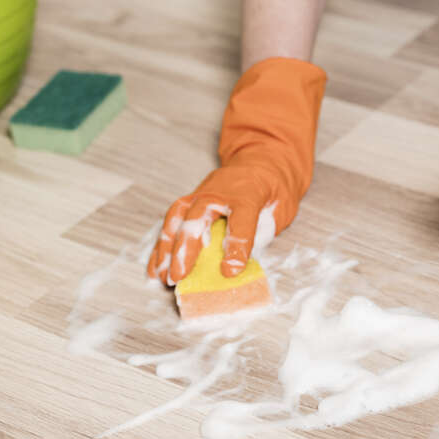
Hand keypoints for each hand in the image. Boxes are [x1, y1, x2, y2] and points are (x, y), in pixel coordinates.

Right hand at [147, 57, 326, 283]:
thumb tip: (243, 261)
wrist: (260, 161)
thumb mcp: (281, 209)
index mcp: (248, 194)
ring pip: (177, 220)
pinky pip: (171, 223)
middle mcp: (218, 193)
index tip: (229, 271)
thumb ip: (264, 233)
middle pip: (197, 219)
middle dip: (186, 249)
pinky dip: (161, 246)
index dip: (236, 247)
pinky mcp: (189, 201)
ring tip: (163, 276)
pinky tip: (157, 267)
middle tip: (179, 277)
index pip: (241, 221)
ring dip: (166, 249)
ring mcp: (200, 195)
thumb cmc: (272, 190)